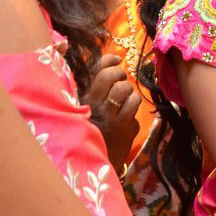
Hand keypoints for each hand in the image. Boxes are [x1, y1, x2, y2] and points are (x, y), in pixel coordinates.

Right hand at [88, 53, 140, 168]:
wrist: (96, 158)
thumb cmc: (92, 126)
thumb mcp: (84, 106)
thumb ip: (92, 84)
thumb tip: (107, 57)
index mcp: (82, 98)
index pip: (94, 70)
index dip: (108, 60)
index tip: (116, 59)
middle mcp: (93, 105)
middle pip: (109, 76)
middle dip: (119, 73)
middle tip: (121, 78)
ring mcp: (108, 116)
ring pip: (124, 89)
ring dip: (127, 89)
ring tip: (124, 96)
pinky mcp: (122, 126)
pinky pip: (134, 104)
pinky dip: (134, 102)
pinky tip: (129, 107)